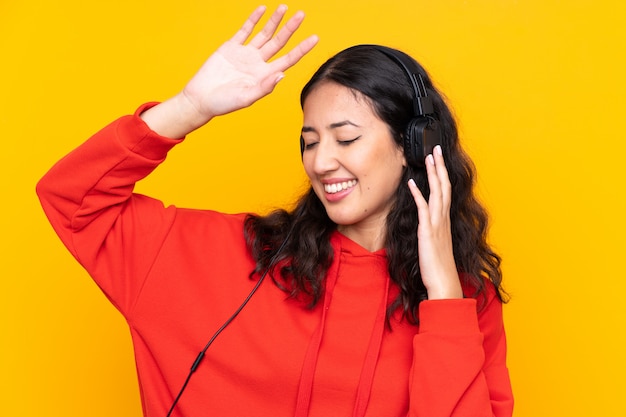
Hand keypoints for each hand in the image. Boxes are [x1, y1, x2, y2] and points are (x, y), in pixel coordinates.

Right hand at [142, 5, 317, 137]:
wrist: (200, 98)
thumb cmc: (223, 104)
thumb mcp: (246, 98)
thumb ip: (264, 87)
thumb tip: (282, 74)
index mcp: (264, 76)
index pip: (288, 59)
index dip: (302, 48)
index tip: (315, 38)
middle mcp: (258, 63)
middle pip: (279, 42)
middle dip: (290, 28)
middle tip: (302, 14)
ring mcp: (245, 54)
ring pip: (264, 33)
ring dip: (274, 21)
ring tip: (284, 8)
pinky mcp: (230, 47)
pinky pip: (244, 30)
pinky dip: (253, 20)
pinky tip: (262, 10)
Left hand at [407, 145, 462, 299]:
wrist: (443, 282)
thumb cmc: (438, 266)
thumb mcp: (435, 244)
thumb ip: (432, 231)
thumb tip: (426, 224)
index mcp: (444, 220)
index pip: (445, 191)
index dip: (442, 174)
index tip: (438, 159)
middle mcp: (442, 219)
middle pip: (443, 186)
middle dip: (439, 166)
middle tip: (435, 148)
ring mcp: (436, 224)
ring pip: (437, 192)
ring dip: (432, 173)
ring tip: (428, 156)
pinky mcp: (427, 231)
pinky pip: (423, 208)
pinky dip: (417, 194)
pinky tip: (411, 183)